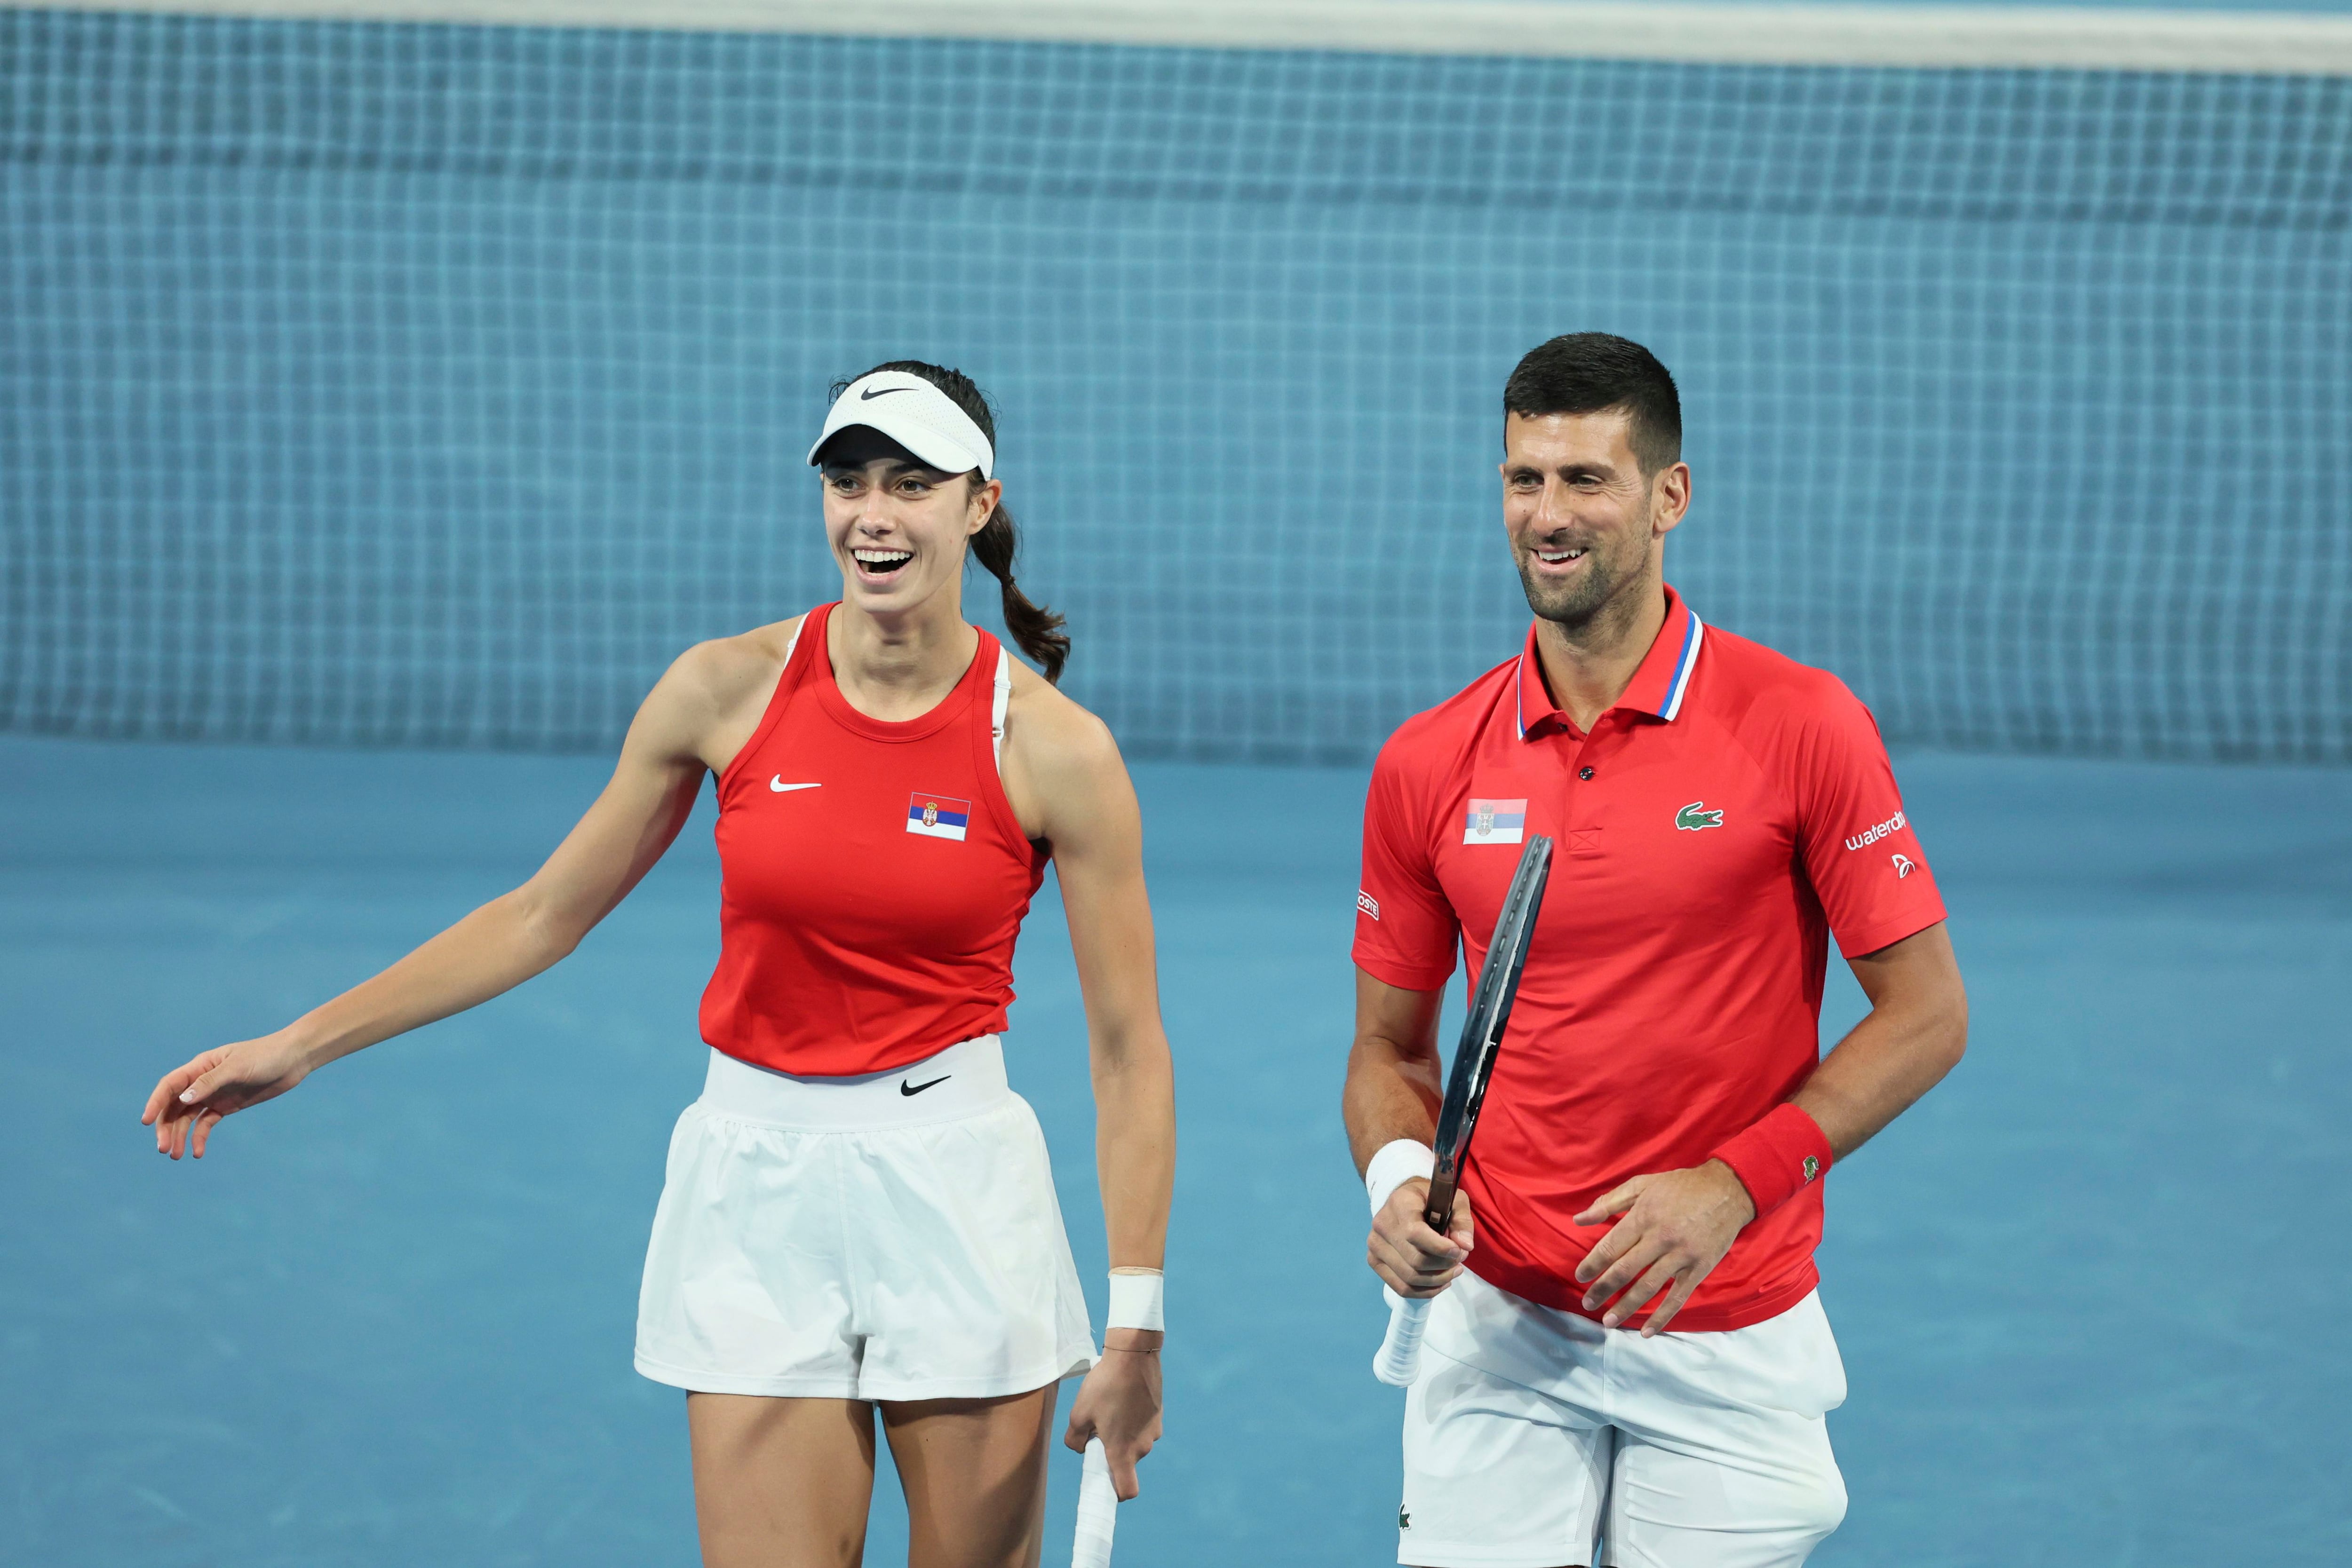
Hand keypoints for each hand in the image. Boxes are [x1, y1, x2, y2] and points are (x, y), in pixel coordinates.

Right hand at [141, 1031, 315, 1159]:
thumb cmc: (265, 1056)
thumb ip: (210, 1082)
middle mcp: (202, 1081)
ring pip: (187, 1118)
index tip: (145, 1121)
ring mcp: (213, 1095)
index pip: (170, 1086)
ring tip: (177, 1155)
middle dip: (166, 1127)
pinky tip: (197, 1152)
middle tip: (163, 1149)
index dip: (155, 1102)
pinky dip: (199, 1137)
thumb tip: (183, 1100)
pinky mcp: (226, 1106)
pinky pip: (206, 1124)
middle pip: (174, 1106)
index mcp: (200, 1066)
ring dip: (180, 1136)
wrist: (293, 1060)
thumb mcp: (237, 1068)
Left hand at [1064, 1328, 1161, 1499]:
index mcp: (1123, 1451)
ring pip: (1134, 1441)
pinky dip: (1131, 1419)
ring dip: (1121, 1433)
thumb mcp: (1079, 1414)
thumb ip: (1076, 1439)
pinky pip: (1141, 1425)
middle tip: (1096, 1428)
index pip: (1127, 1490)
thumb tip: (1082, 1447)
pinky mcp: (1158, 1414)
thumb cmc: (1104, 1386)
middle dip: (1111, 1451)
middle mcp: (1143, 1445)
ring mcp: (1154, 1430)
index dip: (1115, 1493)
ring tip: (1109, 1406)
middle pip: (1126, 1462)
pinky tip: (1121, 1397)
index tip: (1104, 1483)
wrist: (1133, 1354)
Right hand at [1366, 1178, 1474, 1299]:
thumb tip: (1465, 1246)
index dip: (1441, 1248)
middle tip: (1460, 1261)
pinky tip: (1440, 1283)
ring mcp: (1375, 1246)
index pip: (1416, 1234)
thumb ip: (1462, 1221)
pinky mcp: (1374, 1261)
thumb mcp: (1453, 1200)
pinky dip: (1424, 1291)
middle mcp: (1381, 1225)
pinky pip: (1400, 1287)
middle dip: (1444, 1266)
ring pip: (1409, 1278)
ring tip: (1453, 1272)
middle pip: (1415, 1261)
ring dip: (1437, 1281)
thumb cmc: (1430, 1198)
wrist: (1403, 1200)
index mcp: (1400, 1204)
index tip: (1460, 1251)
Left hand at [1571, 1160, 1755, 1333]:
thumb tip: (1578, 1219)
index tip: (1579, 1277)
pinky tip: (1647, 1331)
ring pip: (1648, 1287)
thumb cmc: (1681, 1186)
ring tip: (1608, 1321)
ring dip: (1626, 1306)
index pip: (1611, 1246)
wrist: (1727, 1191)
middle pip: (1625, 1270)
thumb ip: (1610, 1202)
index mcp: (1643, 1217)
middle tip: (1587, 1304)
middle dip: (1603, 1289)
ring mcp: (1681, 1256)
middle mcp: (1660, 1238)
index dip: (1593, 1264)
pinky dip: (1662, 1316)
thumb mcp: (1642, 1184)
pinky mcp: (1699, 1269)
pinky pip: (1678, 1297)